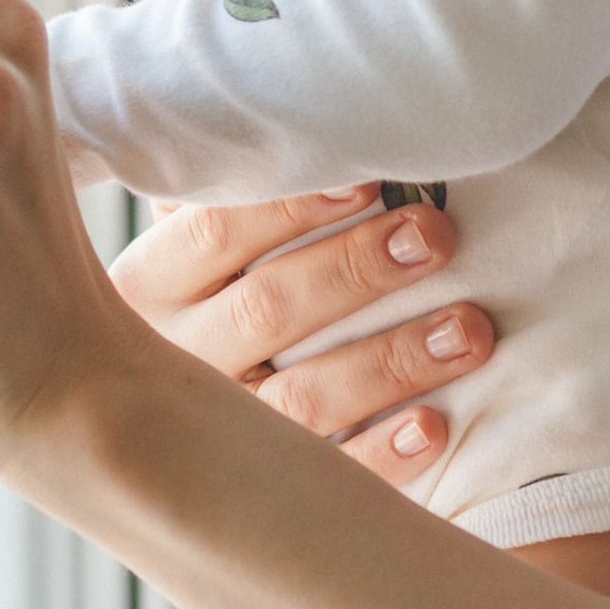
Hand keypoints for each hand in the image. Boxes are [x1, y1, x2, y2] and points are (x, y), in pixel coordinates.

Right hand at [114, 193, 495, 491]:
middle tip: (438, 237)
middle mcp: (167, 362)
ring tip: (471, 329)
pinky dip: (382, 454)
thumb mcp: (194, 254)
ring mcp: (210, 439)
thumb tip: (302, 109)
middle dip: (360, 269)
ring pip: (301, 398)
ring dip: (393, 360)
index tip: (368, 178)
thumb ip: (229, 201)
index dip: (294, 204)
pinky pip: (326, 477)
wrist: (138, 441)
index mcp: (145, 287)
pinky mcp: (258, 499)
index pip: (214, 233)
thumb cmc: (207, 306)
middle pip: (268, 310)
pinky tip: (436, 426)